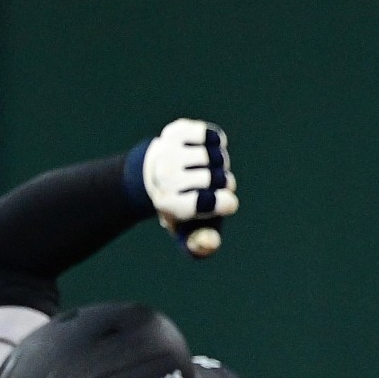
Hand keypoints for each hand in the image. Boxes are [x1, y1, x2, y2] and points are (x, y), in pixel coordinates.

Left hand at [140, 119, 240, 257]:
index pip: (206, 202)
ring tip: (206, 168)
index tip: (226, 202)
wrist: (153, 175)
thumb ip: (201, 246)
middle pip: (219, 179)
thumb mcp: (188, 231)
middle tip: (211, 185)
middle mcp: (165, 178)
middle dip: (224, 183)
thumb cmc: (181, 206)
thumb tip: (210, 241)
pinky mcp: (175, 132)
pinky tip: (202, 150)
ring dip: (219, 163)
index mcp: (168, 205)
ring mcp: (168, 152)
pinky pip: (211, 136)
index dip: (225, 203)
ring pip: (217, 157)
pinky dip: (214, 143)